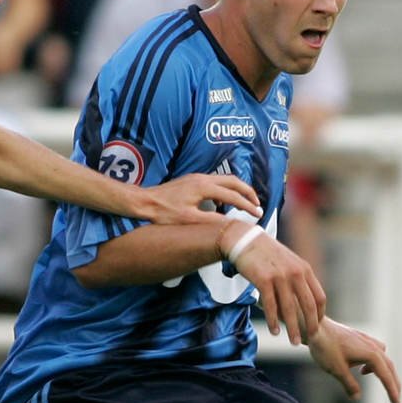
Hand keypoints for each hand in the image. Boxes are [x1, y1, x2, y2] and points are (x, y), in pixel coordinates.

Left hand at [137, 172, 261, 223]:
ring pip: (225, 180)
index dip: (247, 206)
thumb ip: (213, 221)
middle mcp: (202, 178)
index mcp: (204, 187)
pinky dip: (226, 190)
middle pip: (233, 181)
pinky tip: (223, 203)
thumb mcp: (190, 220)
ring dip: (237, 190)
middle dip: (248, 192)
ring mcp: (197, 178)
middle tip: (257, 205)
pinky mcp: (192, 181)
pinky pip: (216, 182)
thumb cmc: (163, 212)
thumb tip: (232, 224)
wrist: (144, 202)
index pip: (233, 196)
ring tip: (244, 203)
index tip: (257, 214)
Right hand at [227, 225, 325, 344]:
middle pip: (308, 305)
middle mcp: (295, 273)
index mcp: (304, 269)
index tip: (316, 325)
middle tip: (310, 338)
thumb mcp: (289, 262)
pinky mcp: (264, 280)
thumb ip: (298, 277)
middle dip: (310, 325)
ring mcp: (280, 276)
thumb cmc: (266, 254)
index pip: (319, 297)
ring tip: (293, 342)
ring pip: (289, 309)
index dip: (319, 314)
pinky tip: (275, 331)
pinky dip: (273, 321)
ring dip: (292, 328)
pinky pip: (271, 305)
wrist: (245, 241)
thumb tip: (304, 296)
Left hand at [307, 318, 400, 402]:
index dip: (392, 390)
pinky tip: (363, 370)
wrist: (315, 327)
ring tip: (384, 384)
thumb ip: (349, 384)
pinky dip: (375, 363)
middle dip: (394, 383)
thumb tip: (356, 397)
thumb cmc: (325, 347)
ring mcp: (366, 340)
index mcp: (370, 354)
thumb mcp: (337, 370)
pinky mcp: (359, 338)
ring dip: (386, 372)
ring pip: (383, 358)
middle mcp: (372, 346)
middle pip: (389, 366)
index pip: (386, 376)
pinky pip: (375, 351)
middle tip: (396, 398)